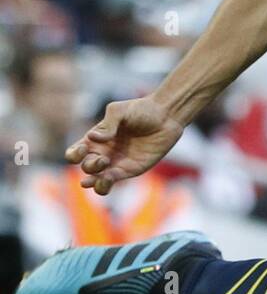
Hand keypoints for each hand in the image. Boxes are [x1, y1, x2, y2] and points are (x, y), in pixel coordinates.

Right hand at [65, 97, 186, 195]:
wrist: (166, 117)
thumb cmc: (142, 110)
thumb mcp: (120, 111)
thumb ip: (107, 124)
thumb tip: (93, 137)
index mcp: (96, 138)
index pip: (76, 152)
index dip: (74, 155)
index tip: (83, 149)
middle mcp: (104, 152)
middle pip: (86, 167)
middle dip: (90, 166)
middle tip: (103, 159)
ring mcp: (116, 163)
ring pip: (97, 180)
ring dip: (94, 182)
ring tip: (99, 178)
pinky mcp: (130, 170)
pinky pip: (113, 181)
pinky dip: (106, 183)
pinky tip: (108, 179)